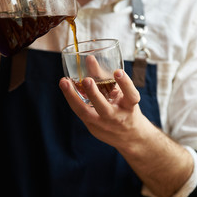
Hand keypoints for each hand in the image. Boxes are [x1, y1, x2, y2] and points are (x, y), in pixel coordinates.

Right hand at [59, 70, 193, 196]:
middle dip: (82, 96)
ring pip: (106, 107)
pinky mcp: (132, 107)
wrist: (134, 136)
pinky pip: (130, 96)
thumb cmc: (112, 119)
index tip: (63, 81)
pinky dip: (125, 84)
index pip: (78, 109)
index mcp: (93, 120)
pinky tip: (118, 73)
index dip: (70, 96)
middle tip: (80, 81)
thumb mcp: (99, 111)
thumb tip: (89, 59)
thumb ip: (92, 89)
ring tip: (90, 77)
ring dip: (97, 92)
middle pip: (88, 112)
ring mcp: (117, 115)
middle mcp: (103, 120)